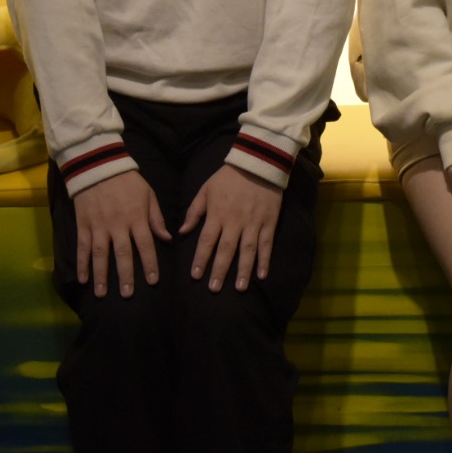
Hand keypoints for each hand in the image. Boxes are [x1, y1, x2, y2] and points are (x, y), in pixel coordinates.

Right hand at [72, 172, 167, 296]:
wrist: (98, 164)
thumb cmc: (128, 180)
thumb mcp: (148, 194)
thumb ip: (157, 218)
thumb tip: (168, 239)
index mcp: (136, 217)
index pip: (145, 245)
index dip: (150, 264)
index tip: (153, 281)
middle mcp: (117, 224)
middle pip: (122, 254)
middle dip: (125, 276)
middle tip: (128, 295)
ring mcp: (98, 225)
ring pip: (100, 254)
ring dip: (101, 275)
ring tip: (101, 294)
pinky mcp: (83, 224)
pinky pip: (82, 247)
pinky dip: (81, 263)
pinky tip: (83, 279)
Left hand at [185, 164, 285, 289]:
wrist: (258, 163)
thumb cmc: (228, 177)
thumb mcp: (206, 189)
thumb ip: (194, 211)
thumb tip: (182, 232)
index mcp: (217, 213)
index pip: (207, 240)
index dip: (201, 258)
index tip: (195, 275)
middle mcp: (235, 221)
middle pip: (226, 249)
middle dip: (219, 270)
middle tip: (214, 289)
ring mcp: (254, 222)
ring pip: (247, 250)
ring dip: (243, 270)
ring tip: (239, 289)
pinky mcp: (269, 222)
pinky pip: (267, 244)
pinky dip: (265, 260)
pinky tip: (262, 276)